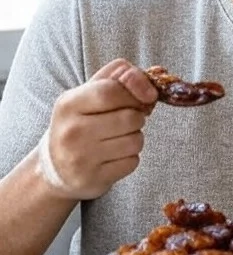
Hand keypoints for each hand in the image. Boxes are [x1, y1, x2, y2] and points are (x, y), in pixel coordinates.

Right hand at [41, 59, 158, 199]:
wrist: (56, 168)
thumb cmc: (81, 122)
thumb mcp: (89, 94)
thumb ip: (119, 77)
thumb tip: (154, 78)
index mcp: (68, 104)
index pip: (111, 91)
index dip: (137, 91)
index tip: (148, 96)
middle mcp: (71, 131)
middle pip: (130, 117)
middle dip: (137, 117)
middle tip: (124, 121)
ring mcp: (80, 157)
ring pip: (136, 140)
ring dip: (135, 138)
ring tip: (117, 139)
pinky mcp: (93, 178)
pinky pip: (133, 161)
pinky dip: (130, 158)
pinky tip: (112, 156)